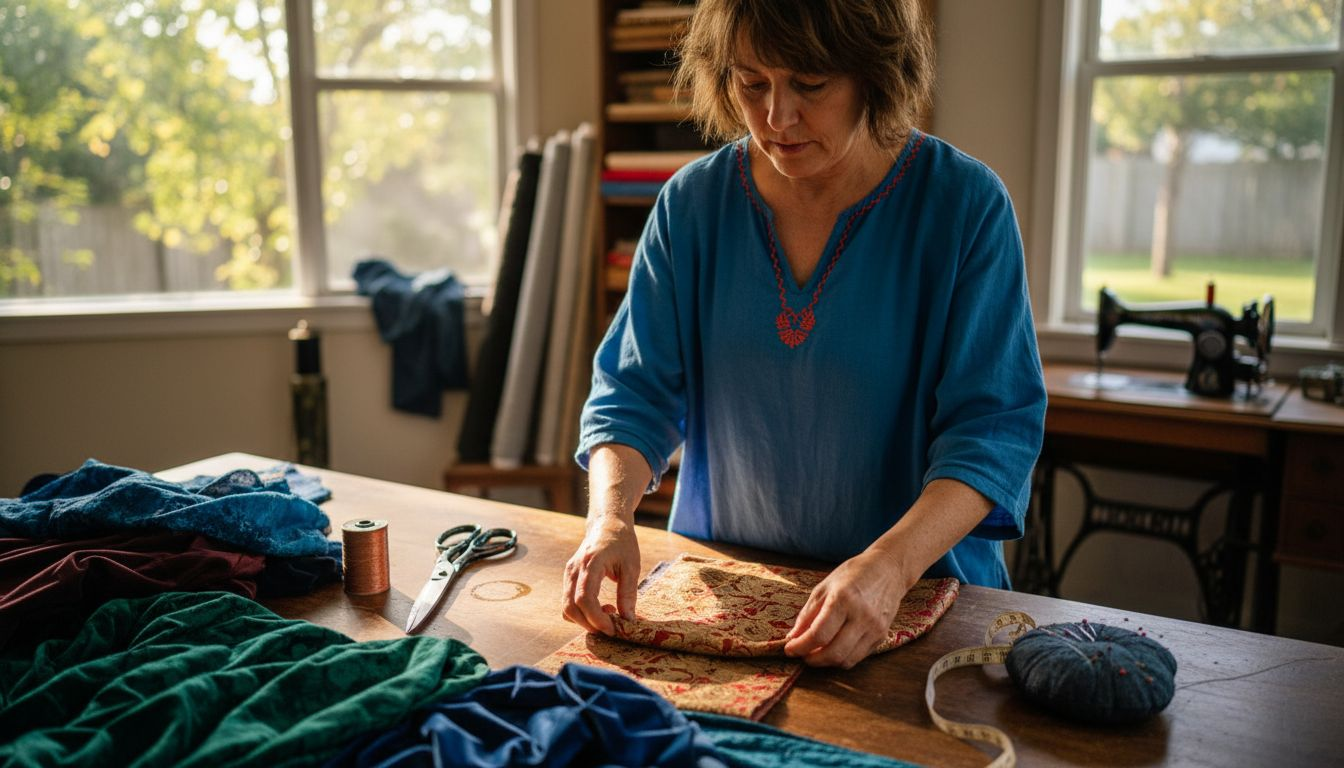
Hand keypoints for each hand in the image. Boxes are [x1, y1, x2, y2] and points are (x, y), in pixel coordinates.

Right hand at [561, 515, 639, 634]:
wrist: (607, 524)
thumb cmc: (622, 543)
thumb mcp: (632, 566)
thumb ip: (628, 593)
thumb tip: (628, 620)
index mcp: (590, 564)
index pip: (585, 599)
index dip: (596, 619)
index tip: (613, 629)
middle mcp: (574, 570)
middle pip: (571, 607)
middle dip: (589, 624)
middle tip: (610, 629)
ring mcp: (569, 573)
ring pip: (566, 607)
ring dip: (584, 620)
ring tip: (608, 616)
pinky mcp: (569, 577)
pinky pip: (568, 602)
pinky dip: (580, 612)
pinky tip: (599, 607)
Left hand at [782, 548, 908, 667]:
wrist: (888, 570)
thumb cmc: (853, 574)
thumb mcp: (824, 587)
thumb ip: (807, 614)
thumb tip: (793, 637)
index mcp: (843, 599)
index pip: (819, 634)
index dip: (800, 646)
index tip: (789, 649)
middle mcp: (862, 616)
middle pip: (834, 653)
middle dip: (812, 659)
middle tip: (801, 654)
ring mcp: (875, 628)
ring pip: (846, 660)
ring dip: (827, 662)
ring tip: (815, 653)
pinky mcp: (882, 636)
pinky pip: (858, 657)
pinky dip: (842, 658)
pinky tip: (832, 648)